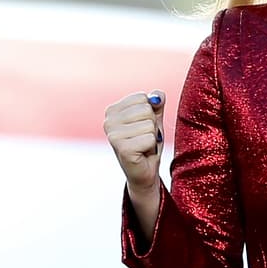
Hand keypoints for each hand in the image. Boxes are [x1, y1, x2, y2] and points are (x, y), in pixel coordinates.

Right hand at [103, 90, 166, 209]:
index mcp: (112, 110)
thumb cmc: (147, 143)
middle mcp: (108, 121)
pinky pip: (150, 138)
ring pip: (149, 124)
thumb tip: (158, 95)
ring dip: (152, 137)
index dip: (149, 113)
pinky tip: (143, 153)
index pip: (142, 97)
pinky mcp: (122, 149)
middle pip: (146, 109)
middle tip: (144, 138)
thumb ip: (156, 104)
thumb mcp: (153, 119)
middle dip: (152, 125)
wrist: (144, 171)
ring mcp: (113, 136)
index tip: (142, 127)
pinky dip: (151, 147)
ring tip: (144, 146)